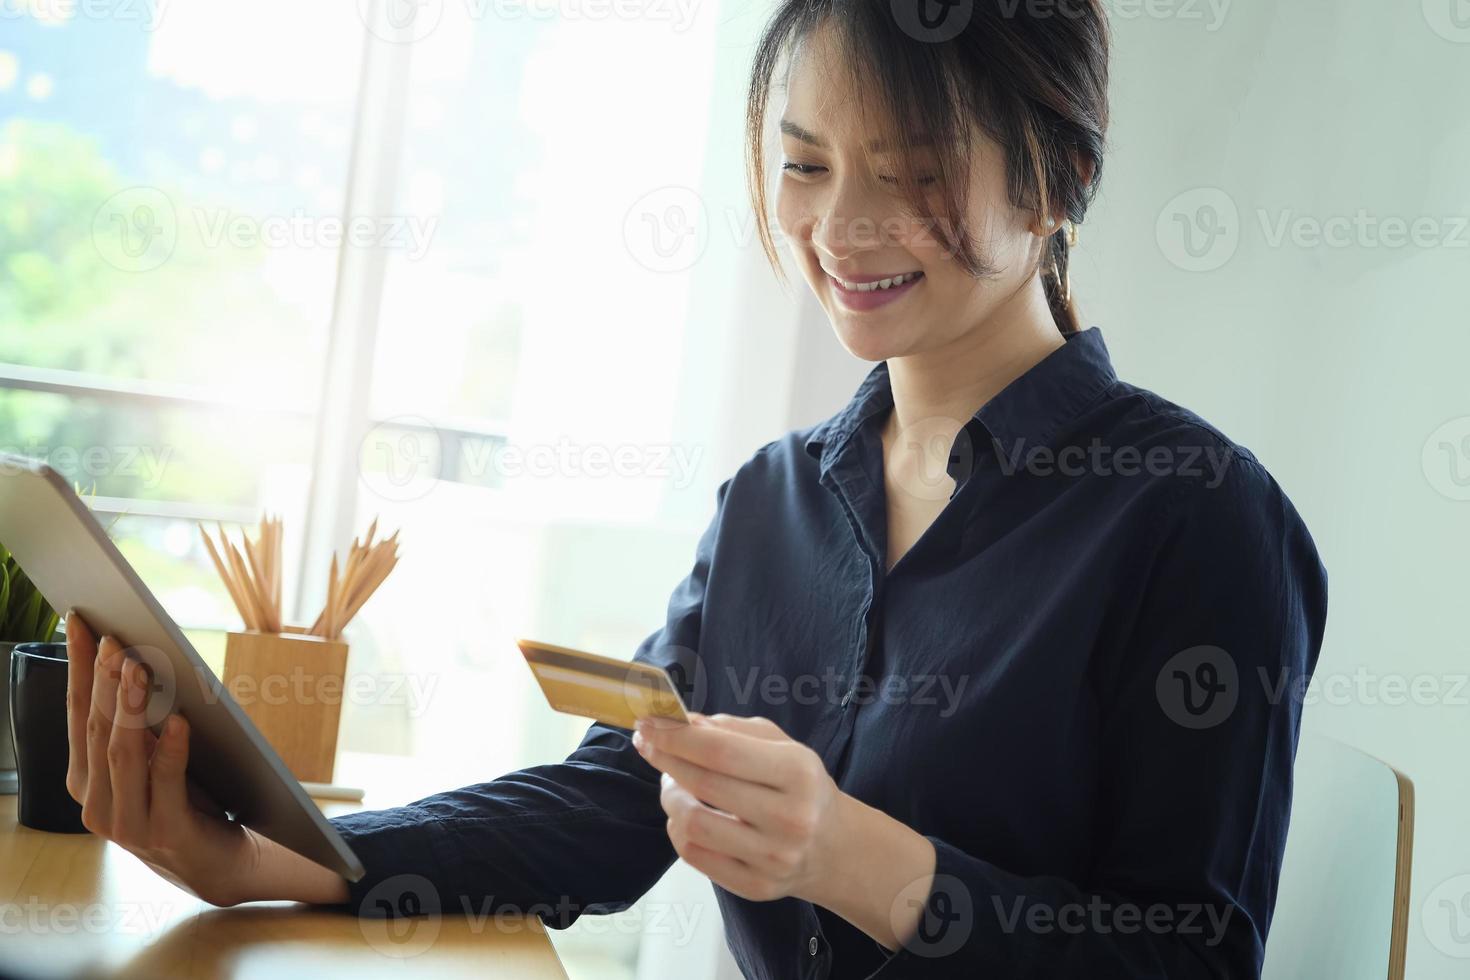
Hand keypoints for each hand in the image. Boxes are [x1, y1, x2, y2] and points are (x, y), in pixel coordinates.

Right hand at [64, 614, 345, 906]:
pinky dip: (172, 749)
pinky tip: (180, 721)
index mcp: (86, 779)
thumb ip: (137, 725)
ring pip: (123, 754)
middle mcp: (96, 802)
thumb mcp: (152, 759)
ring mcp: (127, 823)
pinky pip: (167, 783)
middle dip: (105, 680)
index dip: (79, 666)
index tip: (80, 622)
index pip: (77, 713)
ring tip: (139, 668)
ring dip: (131, 707)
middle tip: (114, 638)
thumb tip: (134, 661)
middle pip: (96, 729)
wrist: (217, 862)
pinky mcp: (166, 833)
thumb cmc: (183, 801)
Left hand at [632, 712, 842, 903]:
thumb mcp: (782, 745)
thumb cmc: (800, 787)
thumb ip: (733, 729)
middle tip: (649, 744)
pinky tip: (686, 814)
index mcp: (798, 772)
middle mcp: (790, 817)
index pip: (721, 752)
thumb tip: (683, 723)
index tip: (647, 723)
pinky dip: (678, 829)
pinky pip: (694, 855)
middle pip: (703, 785)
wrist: (832, 848)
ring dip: (670, 796)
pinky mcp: (756, 887)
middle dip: (665, 759)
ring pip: (692, 824)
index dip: (676, 737)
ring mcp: (773, 857)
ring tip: (674, 783)